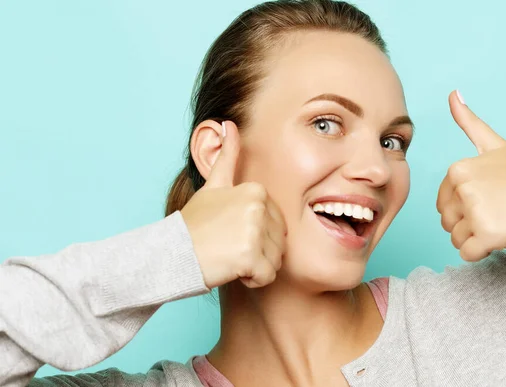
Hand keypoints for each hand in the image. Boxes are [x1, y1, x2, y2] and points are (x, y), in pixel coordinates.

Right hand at [181, 121, 286, 287]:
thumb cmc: (194, 225)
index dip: (256, 235)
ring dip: (255, 267)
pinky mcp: (250, 256)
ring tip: (229, 257)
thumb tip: (228, 123)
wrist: (171, 253)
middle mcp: (258, 207)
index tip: (230, 232)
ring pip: (275, 261)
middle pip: (278, 242)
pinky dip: (252, 281)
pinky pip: (267, 277)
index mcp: (256, 191)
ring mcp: (255, 230)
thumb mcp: (213, 186)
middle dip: (257, 252)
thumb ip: (227, 157)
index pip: (276, 224)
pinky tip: (232, 270)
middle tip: (228, 247)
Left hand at [436, 91, 505, 261]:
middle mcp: (464, 188)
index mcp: (458, 169)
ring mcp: (476, 211)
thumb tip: (452, 93)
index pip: (442, 203)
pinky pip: (467, 254)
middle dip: (468, 223)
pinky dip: (482, 252)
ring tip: (500, 221)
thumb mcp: (494, 144)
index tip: (489, 197)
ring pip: (455, 239)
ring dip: (475, 238)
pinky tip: (501, 236)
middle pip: (447, 222)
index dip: (464, 207)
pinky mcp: (489, 234)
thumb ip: (469, 122)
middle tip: (496, 210)